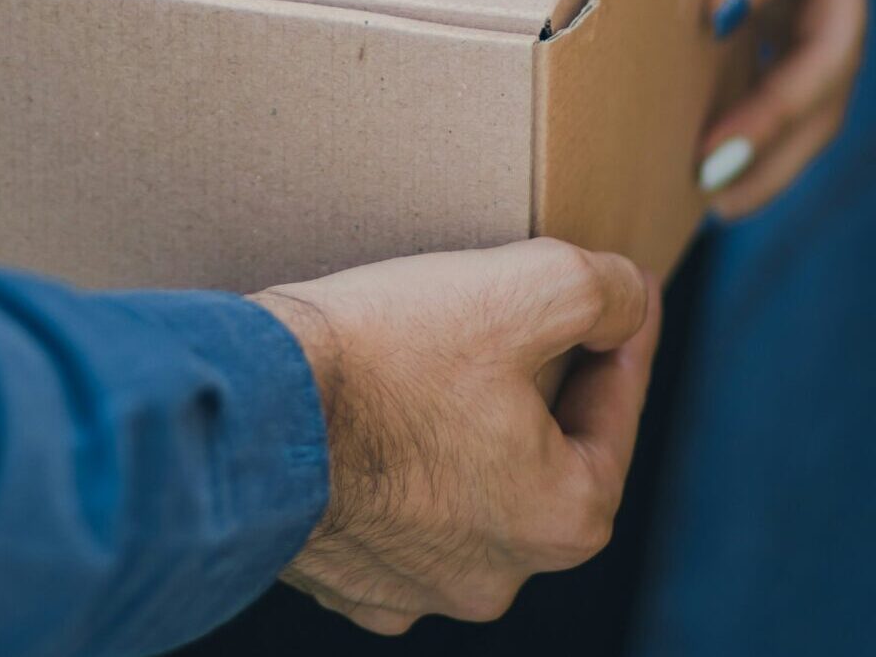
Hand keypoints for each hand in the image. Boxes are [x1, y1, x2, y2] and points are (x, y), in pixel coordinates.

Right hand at [253, 239, 659, 634]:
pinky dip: (390, 469)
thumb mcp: (520, 288)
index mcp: (562, 516)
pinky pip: (389, 515)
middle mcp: (498, 574)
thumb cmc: (382, 355)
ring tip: (432, 361)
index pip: (616, 411)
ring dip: (460, 433)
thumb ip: (600, 290)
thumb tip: (629, 298)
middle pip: (541, 456)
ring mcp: (414, 587)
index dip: (620, 337)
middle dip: (537, 388)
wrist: (247, 411)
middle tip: (514, 319)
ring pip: (464, 490)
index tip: (617, 294)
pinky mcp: (343, 577)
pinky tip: (370, 420)